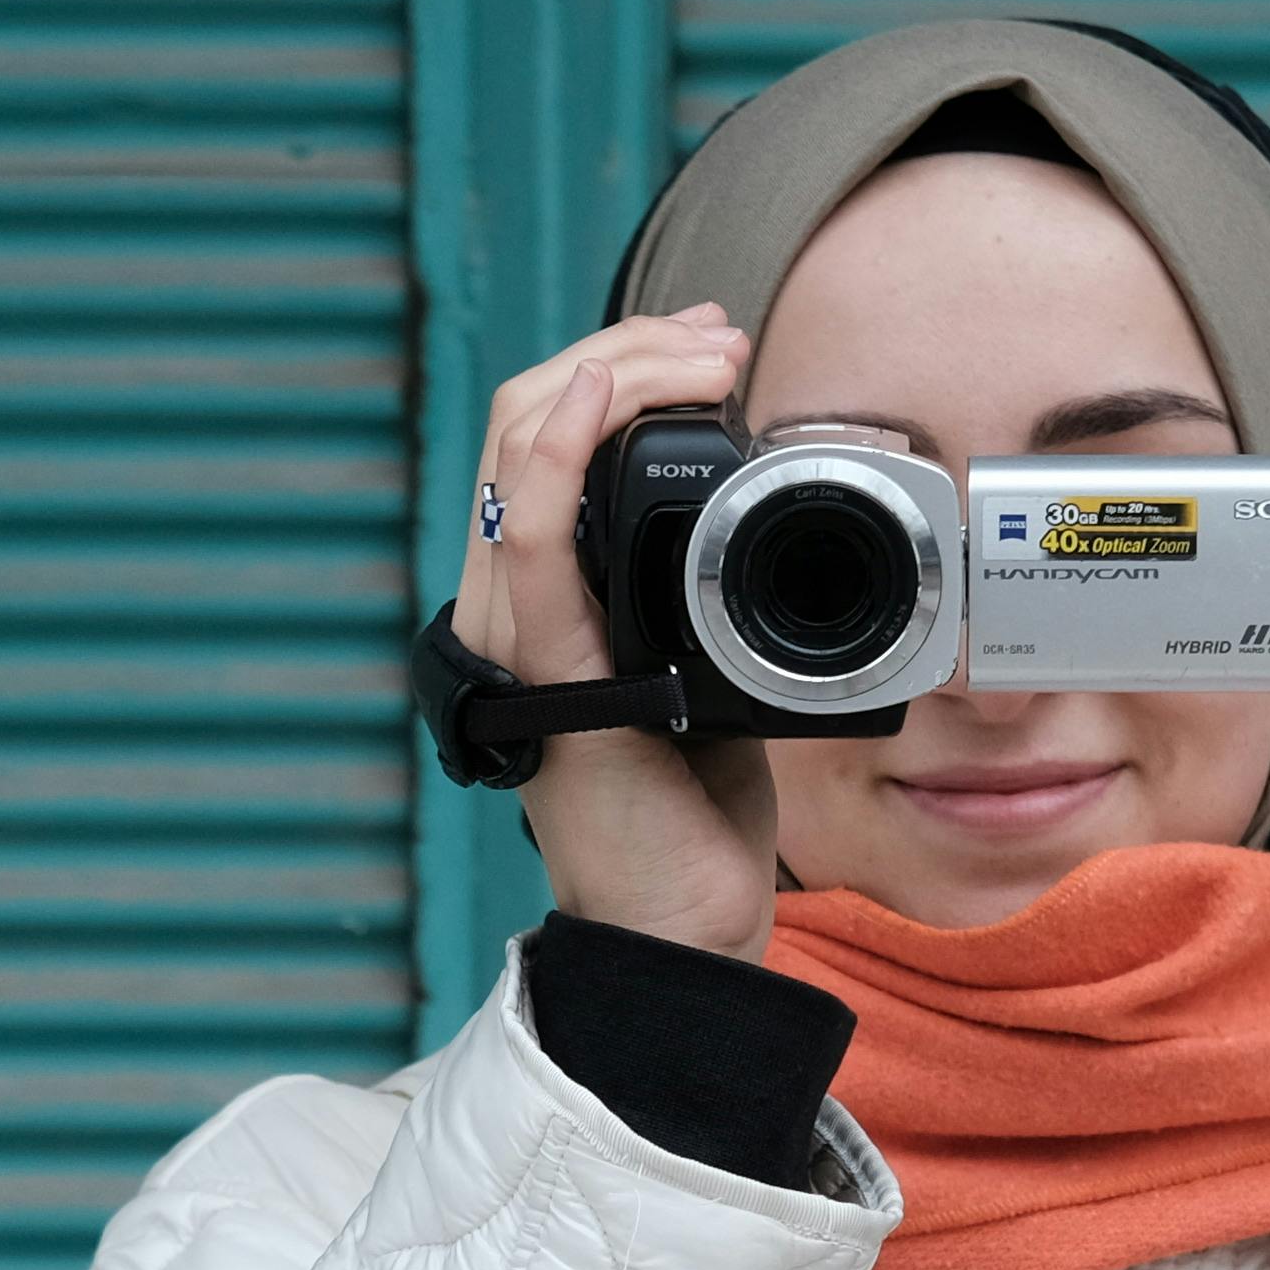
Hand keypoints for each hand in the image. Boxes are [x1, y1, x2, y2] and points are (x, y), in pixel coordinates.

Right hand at [454, 303, 779, 959]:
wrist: (686, 927)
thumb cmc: (694, 811)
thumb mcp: (707, 668)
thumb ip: (696, 597)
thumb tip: (757, 518)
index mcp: (542, 597)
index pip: (536, 433)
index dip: (618, 363)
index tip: (711, 349)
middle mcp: (512, 607)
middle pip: (521, 417)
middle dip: (626, 350)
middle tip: (718, 342)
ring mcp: (523, 641)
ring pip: (516, 450)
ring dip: (610, 375)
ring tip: (701, 359)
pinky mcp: (555, 682)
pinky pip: (528, 547)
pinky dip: (549, 459)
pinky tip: (586, 401)